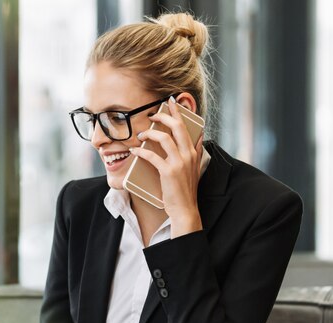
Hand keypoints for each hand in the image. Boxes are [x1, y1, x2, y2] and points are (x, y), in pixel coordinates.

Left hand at [129, 97, 203, 236]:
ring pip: (164, 138)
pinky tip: (134, 150)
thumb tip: (199, 138)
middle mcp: (188, 154)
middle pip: (177, 127)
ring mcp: (179, 163)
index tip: (171, 102)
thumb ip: (196, 152)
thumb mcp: (194, 168)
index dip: (178, 113)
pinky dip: (141, 151)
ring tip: (141, 134)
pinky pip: (152, 156)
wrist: (185, 209)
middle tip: (152, 115)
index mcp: (193, 152)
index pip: (187, 127)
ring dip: (150, 133)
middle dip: (164, 117)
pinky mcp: (169, 172)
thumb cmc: (185, 189)